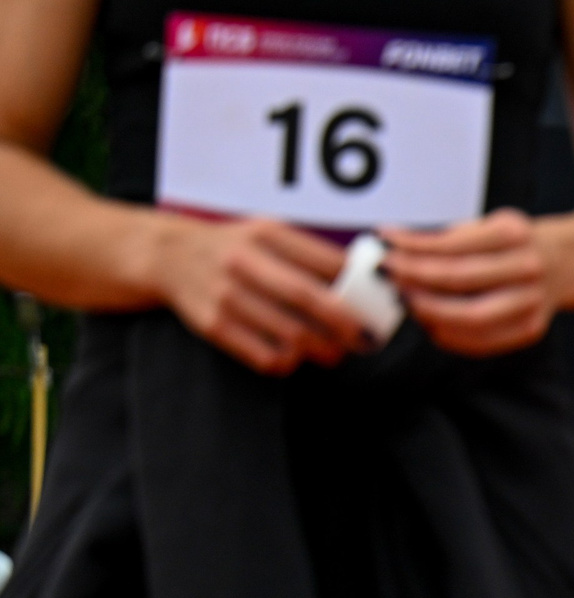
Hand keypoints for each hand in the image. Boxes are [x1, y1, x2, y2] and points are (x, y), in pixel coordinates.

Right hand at [155, 216, 369, 375]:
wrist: (169, 256)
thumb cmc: (235, 248)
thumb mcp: (269, 235)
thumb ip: (311, 254)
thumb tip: (367, 282)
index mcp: (267, 235)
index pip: (326, 262)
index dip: (360, 288)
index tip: (380, 306)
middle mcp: (244, 262)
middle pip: (308, 298)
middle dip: (346, 324)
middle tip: (364, 339)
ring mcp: (226, 295)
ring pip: (290, 334)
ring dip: (323, 350)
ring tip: (335, 352)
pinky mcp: (213, 325)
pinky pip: (264, 356)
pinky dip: (289, 362)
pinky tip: (296, 357)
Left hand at [378, 211, 567, 356]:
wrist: (570, 263)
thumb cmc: (518, 244)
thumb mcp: (490, 225)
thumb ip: (449, 238)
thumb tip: (397, 248)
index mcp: (514, 234)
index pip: (453, 245)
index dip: (414, 248)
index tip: (385, 245)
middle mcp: (528, 268)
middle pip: (460, 280)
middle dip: (415, 280)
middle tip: (389, 277)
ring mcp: (533, 303)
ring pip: (470, 317)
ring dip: (429, 312)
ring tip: (407, 301)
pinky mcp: (531, 330)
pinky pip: (481, 341)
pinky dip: (449, 334)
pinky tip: (430, 322)